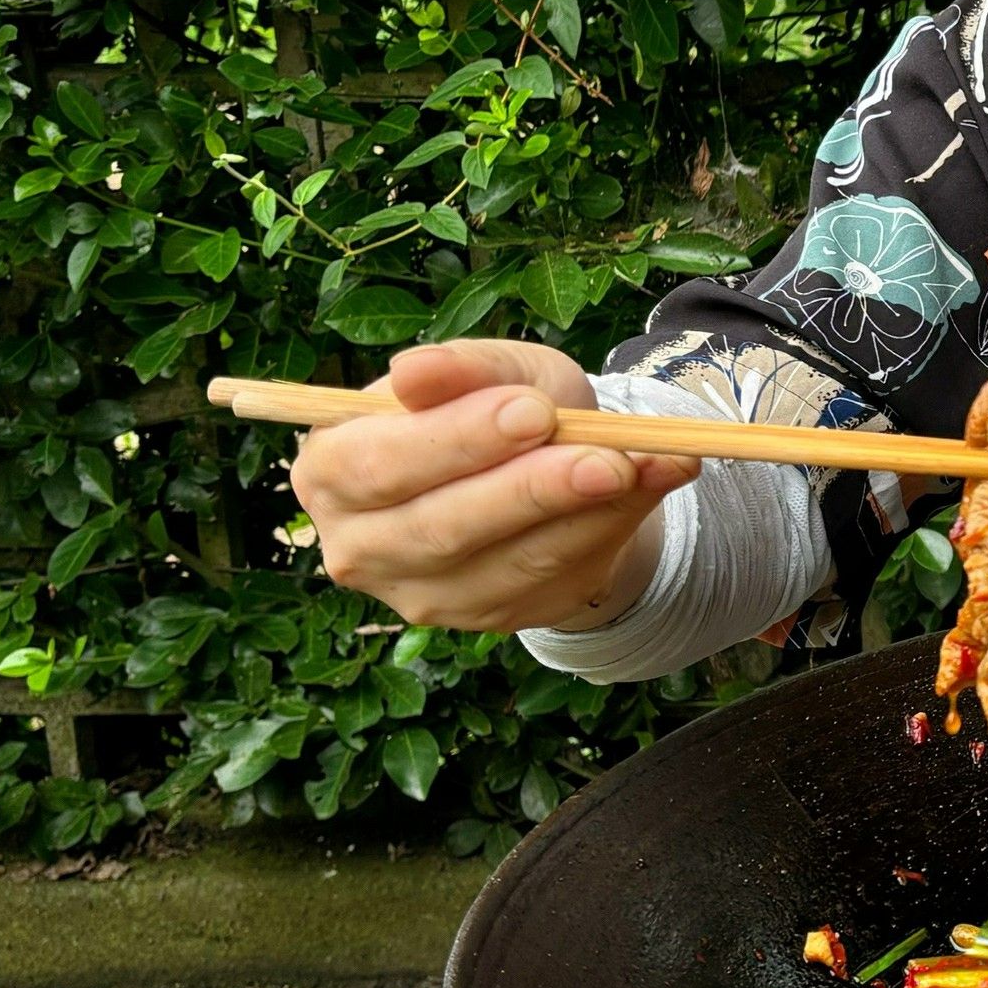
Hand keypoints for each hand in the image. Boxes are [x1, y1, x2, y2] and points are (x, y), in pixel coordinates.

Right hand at [290, 339, 695, 633]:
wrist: (537, 464)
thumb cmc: (492, 407)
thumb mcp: (489, 369)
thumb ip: (460, 369)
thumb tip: (412, 372)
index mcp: (331, 468)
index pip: (379, 464)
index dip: (456, 441)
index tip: (534, 410)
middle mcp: (360, 545)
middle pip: (439, 528)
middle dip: (530, 491)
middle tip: (606, 455)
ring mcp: (420, 595)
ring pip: (506, 565)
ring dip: (585, 515)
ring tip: (644, 465)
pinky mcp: (486, 618)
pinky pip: (552, 582)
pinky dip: (613, 530)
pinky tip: (656, 482)